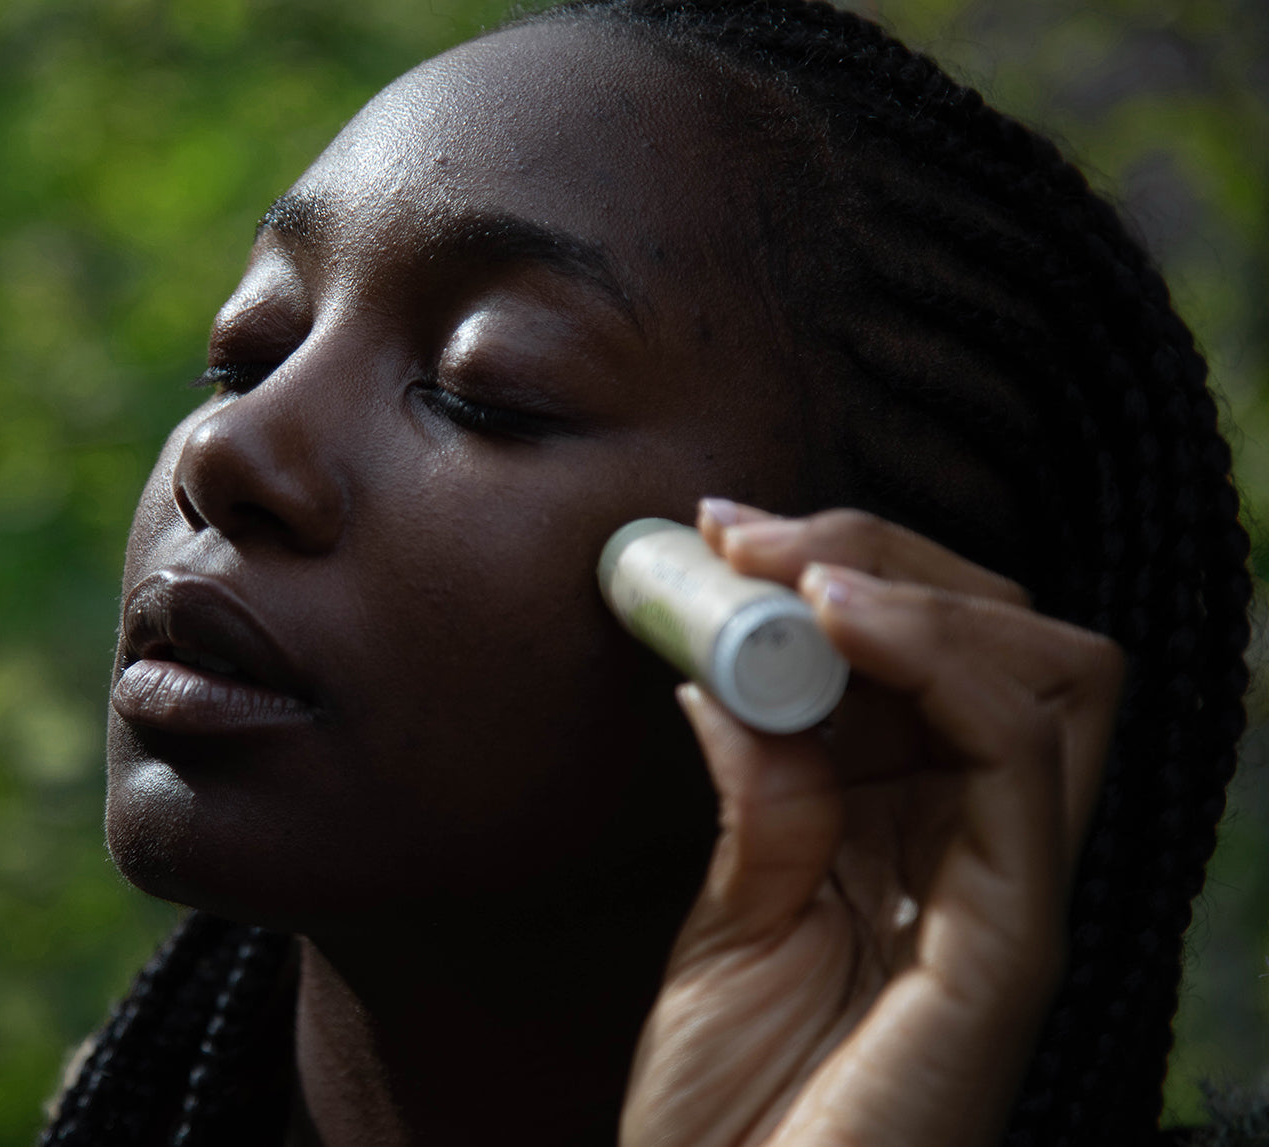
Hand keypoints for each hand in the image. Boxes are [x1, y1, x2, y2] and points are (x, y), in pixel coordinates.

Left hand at [619, 502, 1123, 1146]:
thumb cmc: (729, 1101)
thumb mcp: (732, 911)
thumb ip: (760, 786)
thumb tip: (726, 655)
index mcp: (922, 834)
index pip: (943, 654)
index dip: (844, 565)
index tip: (720, 531)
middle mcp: (985, 849)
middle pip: (1012, 640)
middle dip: (881, 553)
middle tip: (749, 534)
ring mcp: (1011, 891)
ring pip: (1052, 676)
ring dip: (912, 588)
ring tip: (791, 573)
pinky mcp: (1015, 943)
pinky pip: (1022, 760)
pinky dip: (943, 662)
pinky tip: (836, 623)